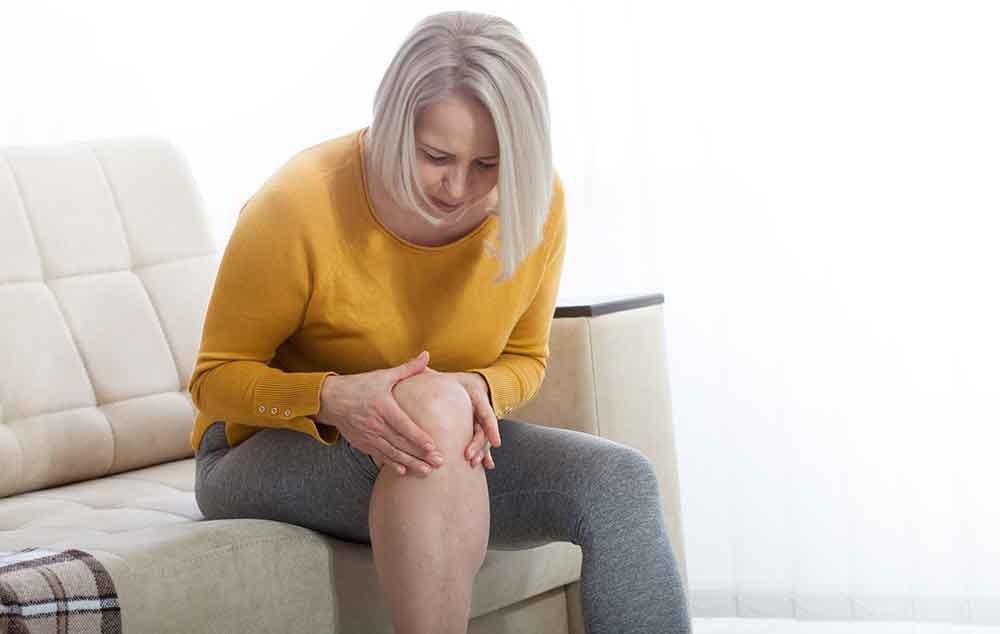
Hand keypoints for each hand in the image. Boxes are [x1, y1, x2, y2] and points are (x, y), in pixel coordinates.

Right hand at [314, 351, 445, 475]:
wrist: (331, 399)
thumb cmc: (360, 385)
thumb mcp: (383, 375)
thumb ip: (408, 368)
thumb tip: (427, 355)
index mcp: (383, 407)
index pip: (404, 426)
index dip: (419, 438)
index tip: (434, 447)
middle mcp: (375, 424)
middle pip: (401, 443)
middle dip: (421, 455)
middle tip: (439, 463)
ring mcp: (368, 436)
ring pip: (392, 453)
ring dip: (410, 463)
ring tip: (426, 471)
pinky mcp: (362, 443)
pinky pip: (379, 456)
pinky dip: (391, 464)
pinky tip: (403, 471)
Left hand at [422, 368, 498, 469]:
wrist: (461, 382)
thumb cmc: (446, 380)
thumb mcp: (438, 375)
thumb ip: (427, 371)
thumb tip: (419, 361)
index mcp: (474, 393)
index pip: (486, 410)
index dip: (491, 427)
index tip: (496, 442)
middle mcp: (480, 406)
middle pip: (484, 428)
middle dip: (480, 444)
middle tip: (469, 457)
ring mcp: (480, 418)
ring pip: (484, 437)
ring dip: (481, 451)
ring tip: (473, 463)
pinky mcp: (478, 428)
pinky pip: (483, 442)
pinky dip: (485, 454)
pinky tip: (487, 466)